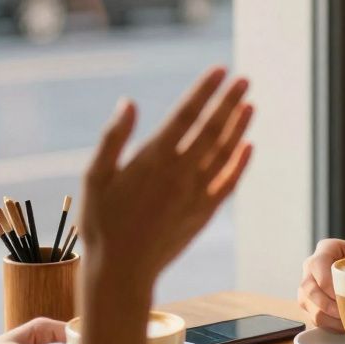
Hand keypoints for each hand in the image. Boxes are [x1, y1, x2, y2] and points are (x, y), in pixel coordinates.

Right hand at [81, 67, 253, 284]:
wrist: (121, 272)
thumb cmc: (101, 223)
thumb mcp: (94, 178)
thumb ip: (113, 139)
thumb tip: (128, 102)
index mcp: (153, 160)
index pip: (185, 115)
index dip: (204, 91)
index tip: (220, 71)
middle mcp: (180, 174)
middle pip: (211, 129)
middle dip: (228, 101)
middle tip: (244, 79)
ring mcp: (196, 194)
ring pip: (224, 153)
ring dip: (238, 126)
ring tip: (250, 104)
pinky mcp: (204, 212)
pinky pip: (228, 182)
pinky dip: (240, 162)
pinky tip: (247, 145)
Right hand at [298, 239, 344, 330]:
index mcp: (327, 249)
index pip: (317, 264)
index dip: (326, 283)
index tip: (340, 296)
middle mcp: (312, 267)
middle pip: (308, 288)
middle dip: (326, 305)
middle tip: (344, 314)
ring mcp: (309, 286)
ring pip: (307, 304)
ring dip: (327, 317)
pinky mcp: (311, 304)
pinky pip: (313, 317)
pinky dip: (328, 325)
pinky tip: (344, 326)